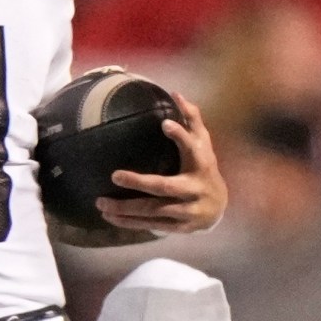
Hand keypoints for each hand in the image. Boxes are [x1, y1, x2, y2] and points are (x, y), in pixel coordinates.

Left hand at [101, 97, 226, 235]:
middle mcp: (196, 187)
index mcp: (202, 163)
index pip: (192, 146)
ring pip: (154, 209)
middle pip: (165, 186)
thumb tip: (177, 94)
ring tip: (100, 203)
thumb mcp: (203, 144)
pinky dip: (130, 222)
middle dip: (139, 182)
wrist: (220, 207)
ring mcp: (189, 209)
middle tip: (114, 175)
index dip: (180, 136)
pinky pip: (152, 224)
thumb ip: (192, 120)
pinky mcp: (181, 227)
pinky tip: (110, 218)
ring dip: (126, 208)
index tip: (164, 123)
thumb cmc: (204, 167)